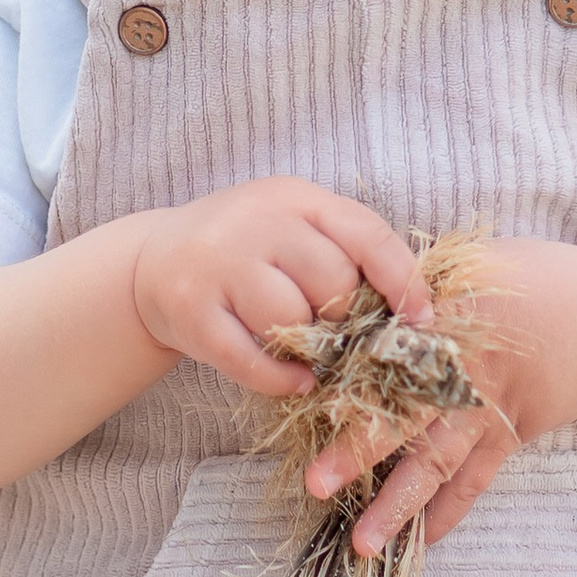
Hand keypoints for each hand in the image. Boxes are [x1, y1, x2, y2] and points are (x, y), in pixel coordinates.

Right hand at [131, 180, 434, 398]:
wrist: (154, 263)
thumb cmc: (246, 251)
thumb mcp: (292, 227)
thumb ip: (342, 252)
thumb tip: (412, 313)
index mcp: (295, 198)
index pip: (366, 234)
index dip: (403, 281)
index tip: (423, 320)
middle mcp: (256, 221)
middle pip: (332, 282)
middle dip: (343, 317)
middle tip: (334, 330)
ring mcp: (219, 264)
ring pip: (291, 320)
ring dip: (307, 347)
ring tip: (302, 346)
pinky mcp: (192, 310)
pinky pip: (252, 360)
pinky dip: (281, 378)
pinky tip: (293, 378)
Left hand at [314, 237, 576, 555]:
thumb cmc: (529, 278)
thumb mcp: (473, 262)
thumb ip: (415, 281)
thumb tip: (351, 290)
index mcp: (448, 317)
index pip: (388, 349)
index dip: (350, 373)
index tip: (310, 397)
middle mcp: (466, 368)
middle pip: (406, 415)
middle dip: (360, 451)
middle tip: (317, 483)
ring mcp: (491, 409)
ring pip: (438, 463)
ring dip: (399, 504)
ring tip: (363, 542)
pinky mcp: (513, 435)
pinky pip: (475, 481)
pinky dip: (450, 512)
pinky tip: (421, 540)